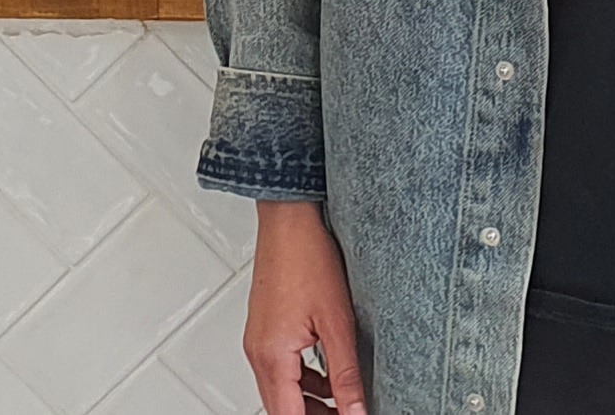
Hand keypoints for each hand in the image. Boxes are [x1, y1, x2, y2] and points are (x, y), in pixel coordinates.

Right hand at [246, 199, 368, 413]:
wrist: (289, 218)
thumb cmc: (306, 257)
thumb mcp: (337, 322)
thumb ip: (346, 374)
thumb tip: (356, 410)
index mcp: (271, 355)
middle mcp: (258, 351)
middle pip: (281, 409)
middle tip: (347, 414)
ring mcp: (259, 340)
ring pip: (280, 391)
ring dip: (309, 404)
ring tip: (343, 404)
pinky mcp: (266, 330)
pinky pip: (280, 369)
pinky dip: (303, 382)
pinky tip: (329, 378)